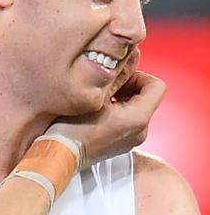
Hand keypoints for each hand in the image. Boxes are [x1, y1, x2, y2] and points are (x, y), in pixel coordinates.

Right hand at [47, 69, 164, 167]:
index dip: (138, 75)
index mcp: (138, 118)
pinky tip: (93, 114)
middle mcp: (141, 131)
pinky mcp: (121, 145)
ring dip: (119, 100)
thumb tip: (130, 58)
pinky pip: (126, 122)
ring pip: (135, 109)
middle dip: (126, 87)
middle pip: (145, 97)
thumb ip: (116, 75)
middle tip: (101, 87)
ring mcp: (131, 140)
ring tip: (95, 100)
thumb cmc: (70, 129)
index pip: (157, 85)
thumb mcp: (93, 95)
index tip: (117, 77)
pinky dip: (114, 113)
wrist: (57, 157)